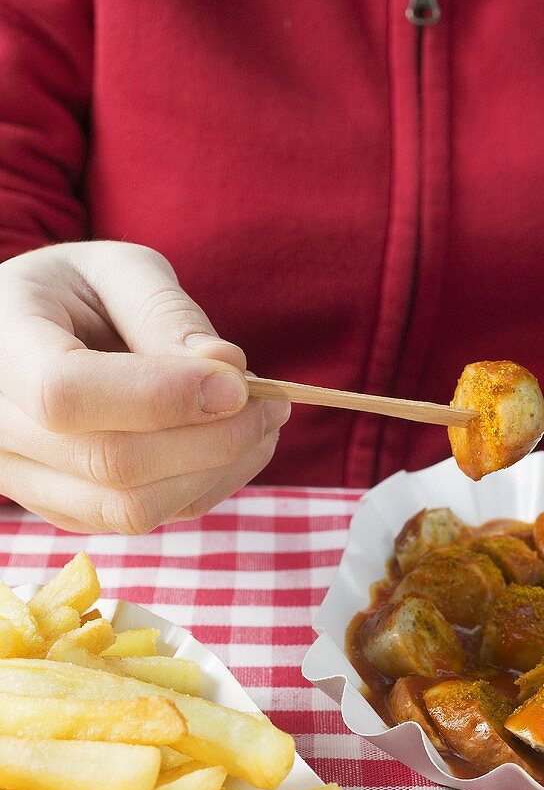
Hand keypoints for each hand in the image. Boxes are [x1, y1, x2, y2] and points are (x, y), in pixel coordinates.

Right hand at [0, 241, 289, 532]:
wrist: (24, 339)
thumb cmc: (72, 294)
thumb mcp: (113, 269)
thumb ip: (165, 311)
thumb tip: (228, 367)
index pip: (67, 393)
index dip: (162, 396)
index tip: (239, 383)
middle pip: (113, 465)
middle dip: (214, 440)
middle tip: (273, 404)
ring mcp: (25, 482)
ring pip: (133, 509)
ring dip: (217, 472)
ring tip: (262, 423)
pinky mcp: (64, 511)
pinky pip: (142, 520)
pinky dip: (203, 487)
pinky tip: (230, 447)